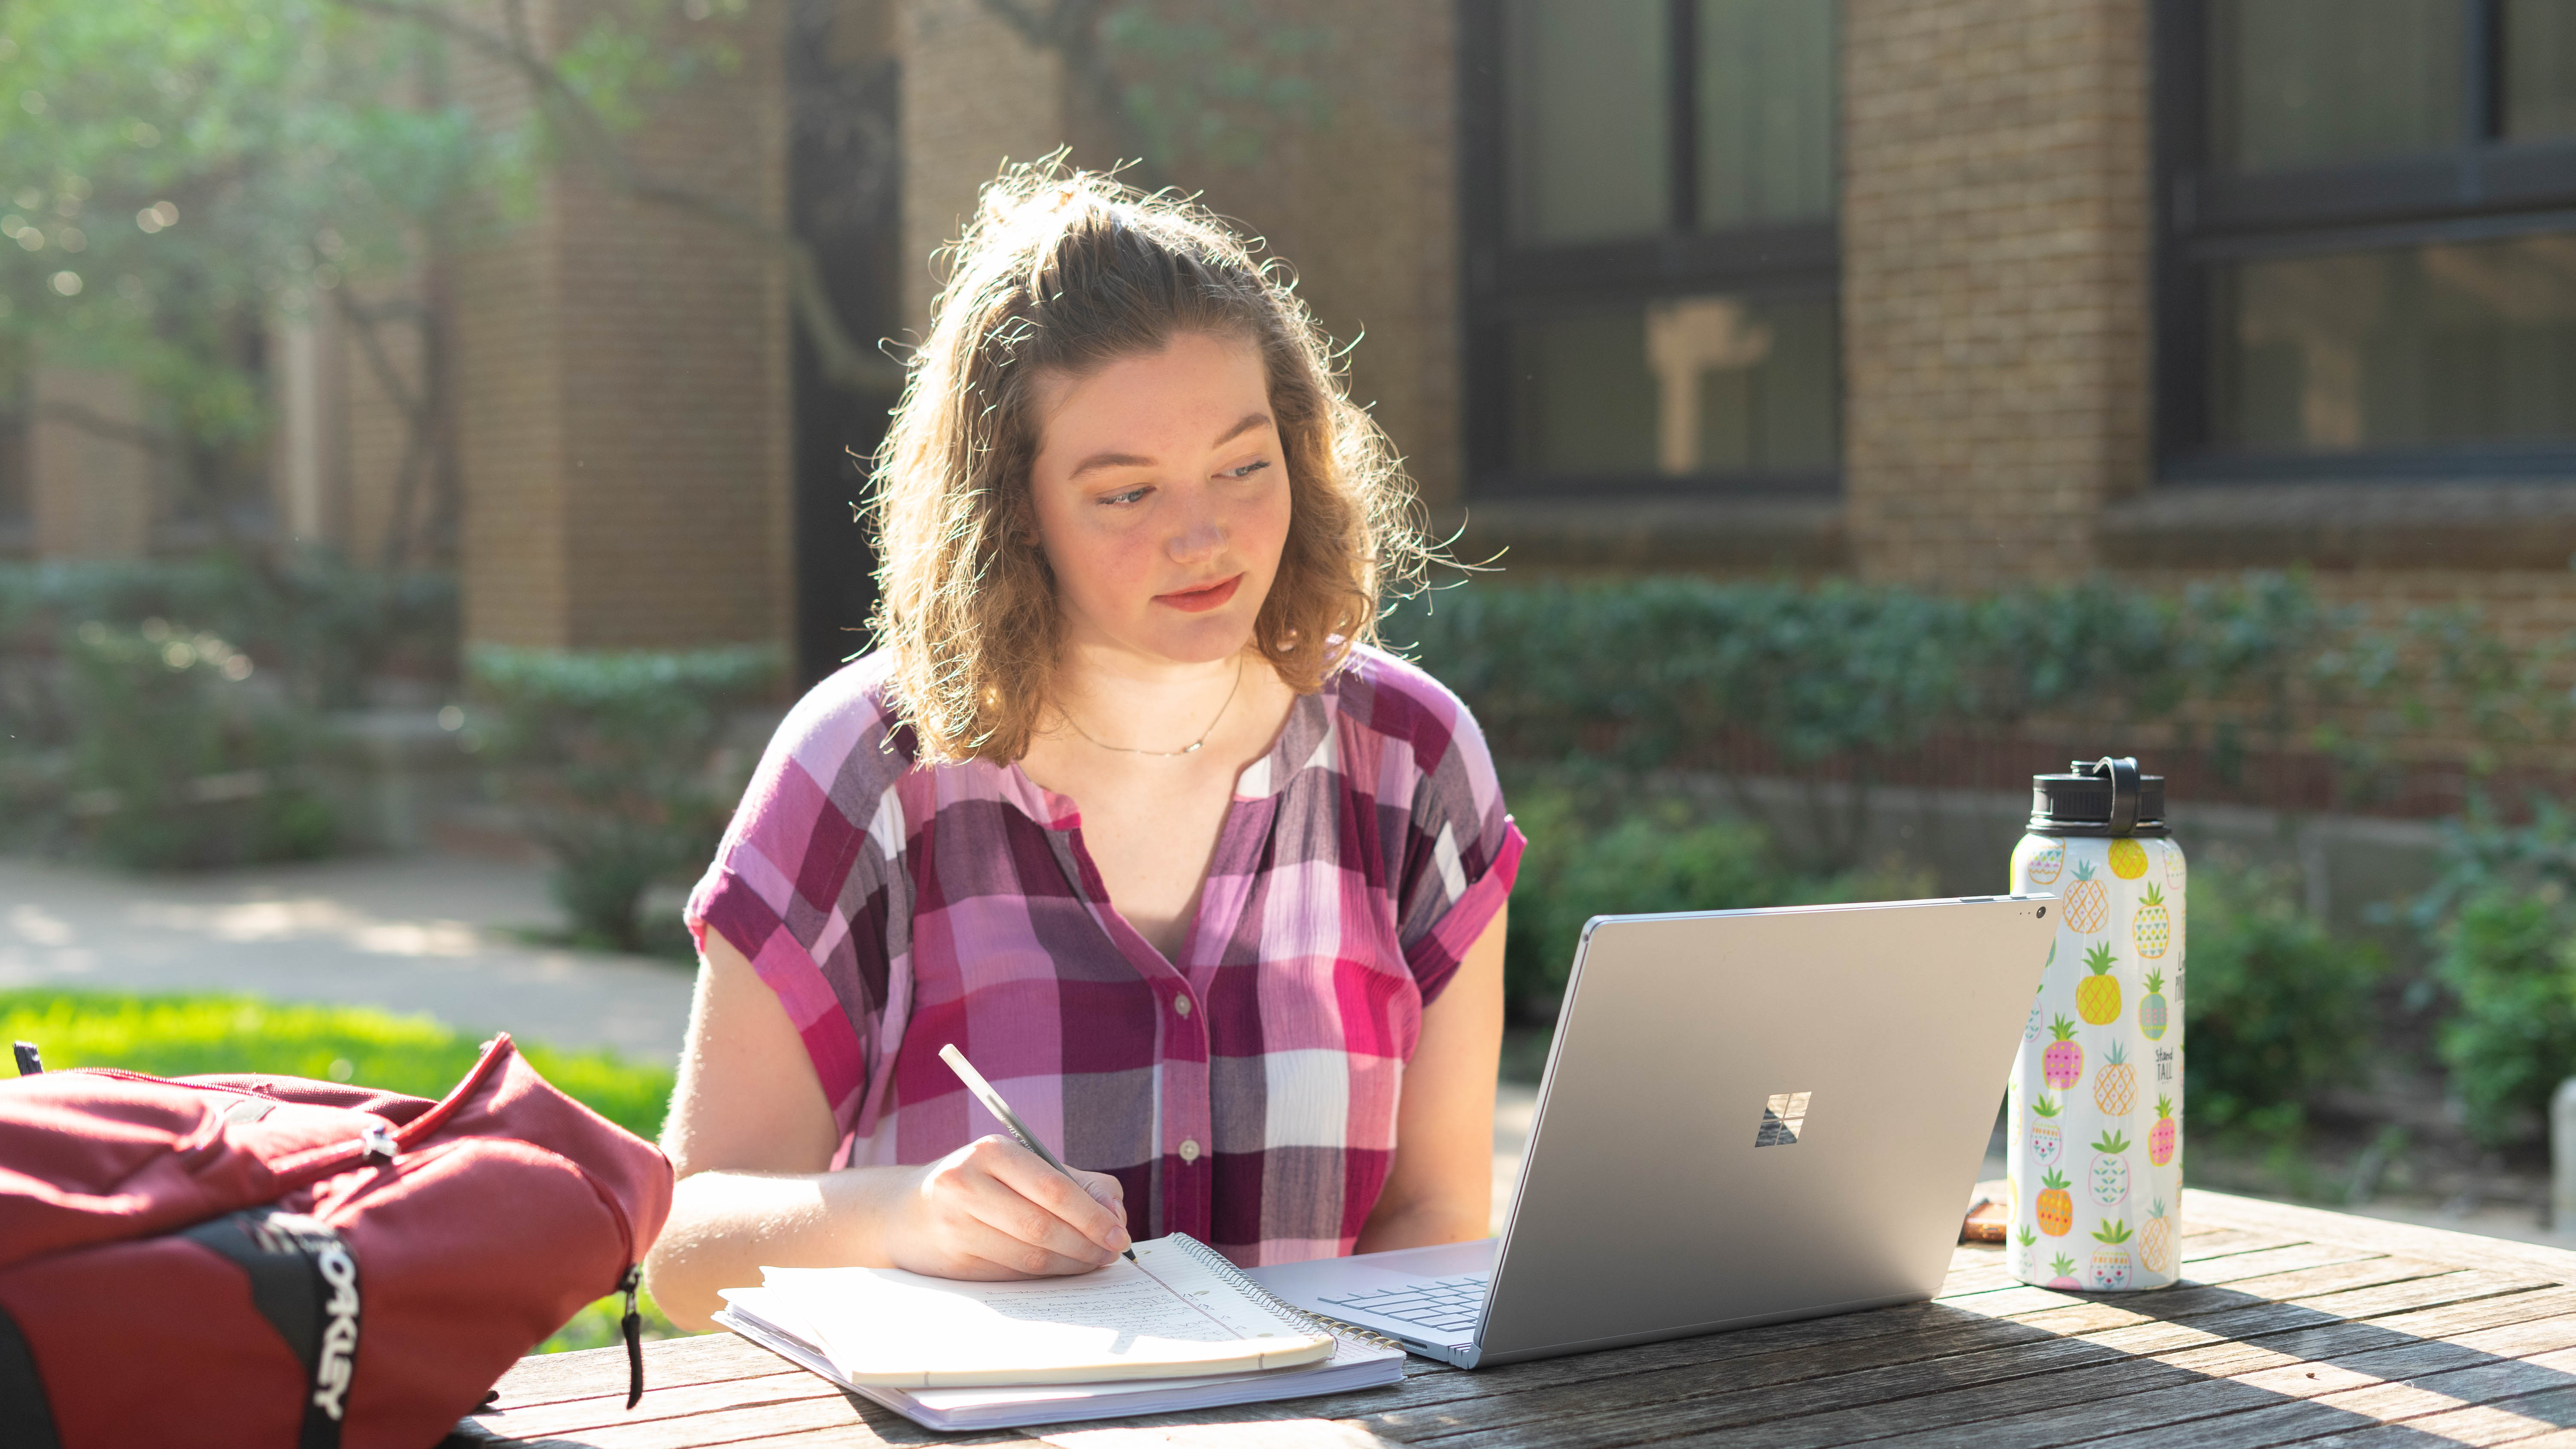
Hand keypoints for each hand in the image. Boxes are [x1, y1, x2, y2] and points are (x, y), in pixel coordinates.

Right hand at [877, 1135, 1132, 1278]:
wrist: (906, 1212)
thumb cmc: (981, 1184)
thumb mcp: (1021, 1166)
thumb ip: (1076, 1181)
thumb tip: (1115, 1214)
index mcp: (991, 1152)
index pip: (1053, 1187)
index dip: (1092, 1216)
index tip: (1119, 1235)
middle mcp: (967, 1184)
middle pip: (1042, 1225)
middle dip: (1086, 1244)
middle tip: (1110, 1253)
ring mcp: (956, 1225)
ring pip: (1029, 1256)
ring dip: (1070, 1265)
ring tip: (1092, 1262)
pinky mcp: (954, 1262)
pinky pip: (1012, 1275)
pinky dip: (1045, 1277)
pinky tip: (1061, 1270)